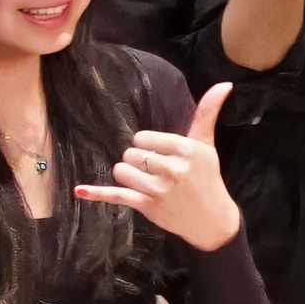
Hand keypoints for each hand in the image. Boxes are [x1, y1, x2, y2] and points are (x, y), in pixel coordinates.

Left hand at [74, 81, 242, 250]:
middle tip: (156, 171)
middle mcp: (172, 169)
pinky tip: (79, 190)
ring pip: (122, 171)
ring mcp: (159, 189)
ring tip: (145, 182)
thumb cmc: (206, 178)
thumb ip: (207, 113)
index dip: (147, 145)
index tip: (160, 155)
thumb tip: (224, 84)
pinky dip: (97, 194)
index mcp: (185, 149)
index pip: (144, 138)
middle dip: (138, 161)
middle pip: (130, 153)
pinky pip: (116, 196)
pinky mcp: (148, 206)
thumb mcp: (207, 145)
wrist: (211, 220)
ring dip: (128, 176)